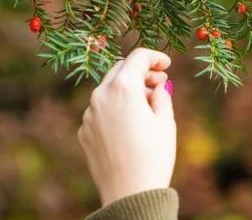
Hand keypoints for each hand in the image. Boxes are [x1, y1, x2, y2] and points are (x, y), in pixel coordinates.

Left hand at [78, 48, 175, 206]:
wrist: (129, 194)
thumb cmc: (154, 156)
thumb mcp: (166, 121)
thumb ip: (161, 95)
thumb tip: (157, 86)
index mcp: (123, 88)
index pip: (138, 57)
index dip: (155, 56)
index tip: (167, 64)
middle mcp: (100, 96)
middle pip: (120, 69)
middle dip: (141, 71)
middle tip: (160, 81)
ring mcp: (89, 114)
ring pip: (108, 89)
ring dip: (127, 89)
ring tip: (148, 105)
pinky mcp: (84, 131)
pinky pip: (100, 110)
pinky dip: (116, 108)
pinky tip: (130, 124)